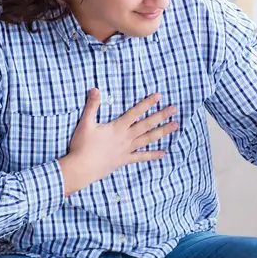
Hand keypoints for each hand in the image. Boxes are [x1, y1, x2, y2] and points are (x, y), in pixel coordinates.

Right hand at [60, 89, 177, 194]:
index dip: (147, 103)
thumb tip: (95, 89)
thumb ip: (92, 106)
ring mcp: (127, 150)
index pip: (135, 112)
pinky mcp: (124, 160)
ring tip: (175, 126)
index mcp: (118, 127)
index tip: (159, 96)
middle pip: (147, 124)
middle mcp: (126, 137)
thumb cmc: (82, 146)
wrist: (81, 168)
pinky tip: (163, 154)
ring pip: (148, 139)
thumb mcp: (85, 123)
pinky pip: (141, 157)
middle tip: (174, 109)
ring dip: (162, 132)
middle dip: (161, 115)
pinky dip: (152, 155)